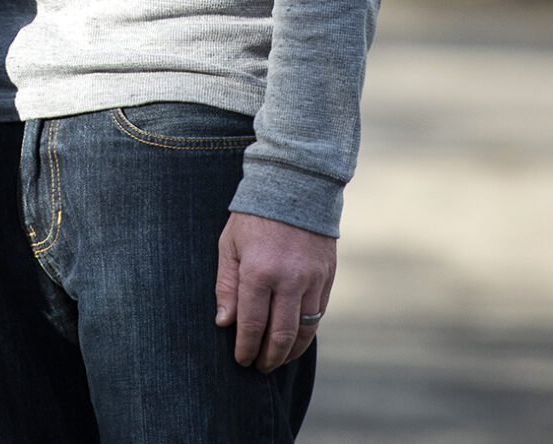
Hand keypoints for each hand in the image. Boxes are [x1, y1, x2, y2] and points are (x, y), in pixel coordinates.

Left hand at [214, 212, 335, 371]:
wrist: (295, 186)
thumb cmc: (253, 216)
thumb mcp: (229, 245)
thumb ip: (226, 286)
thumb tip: (224, 323)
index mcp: (259, 271)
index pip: (251, 324)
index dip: (245, 348)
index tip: (240, 359)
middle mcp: (289, 279)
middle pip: (280, 335)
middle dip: (268, 358)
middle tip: (258, 367)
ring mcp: (312, 279)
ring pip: (304, 330)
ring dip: (290, 352)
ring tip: (277, 360)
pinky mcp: (328, 276)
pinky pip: (319, 315)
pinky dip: (307, 333)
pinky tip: (295, 340)